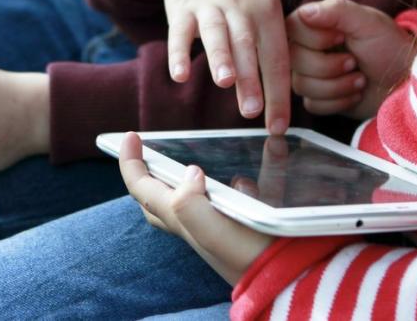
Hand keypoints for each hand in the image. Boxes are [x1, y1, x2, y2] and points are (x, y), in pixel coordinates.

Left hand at [119, 132, 271, 283]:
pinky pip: (227, 201)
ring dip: (185, 179)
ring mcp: (216, 229)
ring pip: (188, 201)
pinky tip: (253, 173)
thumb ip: (191, 205)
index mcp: (183, 221)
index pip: (142, 190)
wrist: (287, 280)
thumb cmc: (251, 257)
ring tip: (196, 159)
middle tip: (149, 151)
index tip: (130, 136)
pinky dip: (231, 184)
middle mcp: (195, 226)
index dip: (130, 162)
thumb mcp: (215, 233)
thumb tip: (190, 173)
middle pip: (156, 201)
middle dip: (146, 175)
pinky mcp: (239, 230)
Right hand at [141, 0, 290, 133]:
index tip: (279, 125)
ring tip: (226, 83)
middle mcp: (241, 5)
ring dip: (221, 58)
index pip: (277, 56)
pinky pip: (180, 32)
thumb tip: (282, 84)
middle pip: (249, 47)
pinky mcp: (181, 5)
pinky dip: (179, 52)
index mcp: (267, 7)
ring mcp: (210, 4)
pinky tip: (179, 74)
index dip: (279, 92)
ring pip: (217, 35)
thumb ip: (270, 35)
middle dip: (251, 80)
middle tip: (253, 112)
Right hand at [287, 0, 416, 119]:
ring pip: (302, 86)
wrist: (405, 80)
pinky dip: (338, 102)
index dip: (315, 39)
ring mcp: (310, 75)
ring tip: (359, 78)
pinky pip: (312, 105)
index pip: (291, 30)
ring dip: (338, 85)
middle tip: (354, 62)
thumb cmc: (389, 46)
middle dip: (330, 66)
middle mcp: (307, 48)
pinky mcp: (318, 99)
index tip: (341, 37)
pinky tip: (354, 93)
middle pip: (294, 61)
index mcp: (315, 24)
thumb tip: (305, 12)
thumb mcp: (367, 21)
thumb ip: (336, 11)